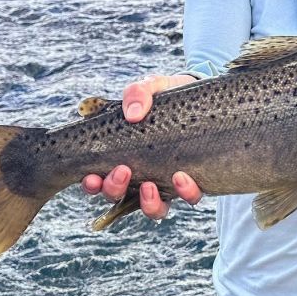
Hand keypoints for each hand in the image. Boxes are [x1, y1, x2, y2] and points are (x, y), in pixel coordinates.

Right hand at [81, 73, 203, 219]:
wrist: (205, 97)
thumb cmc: (170, 95)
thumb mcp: (152, 87)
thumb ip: (138, 93)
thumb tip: (132, 114)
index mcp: (123, 155)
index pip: (98, 178)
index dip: (90, 184)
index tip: (91, 176)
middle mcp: (141, 174)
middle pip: (119, 196)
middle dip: (115, 189)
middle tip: (123, 171)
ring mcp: (167, 182)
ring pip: (153, 209)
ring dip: (148, 203)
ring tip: (150, 185)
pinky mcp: (193, 181)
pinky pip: (189, 198)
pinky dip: (185, 193)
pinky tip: (182, 177)